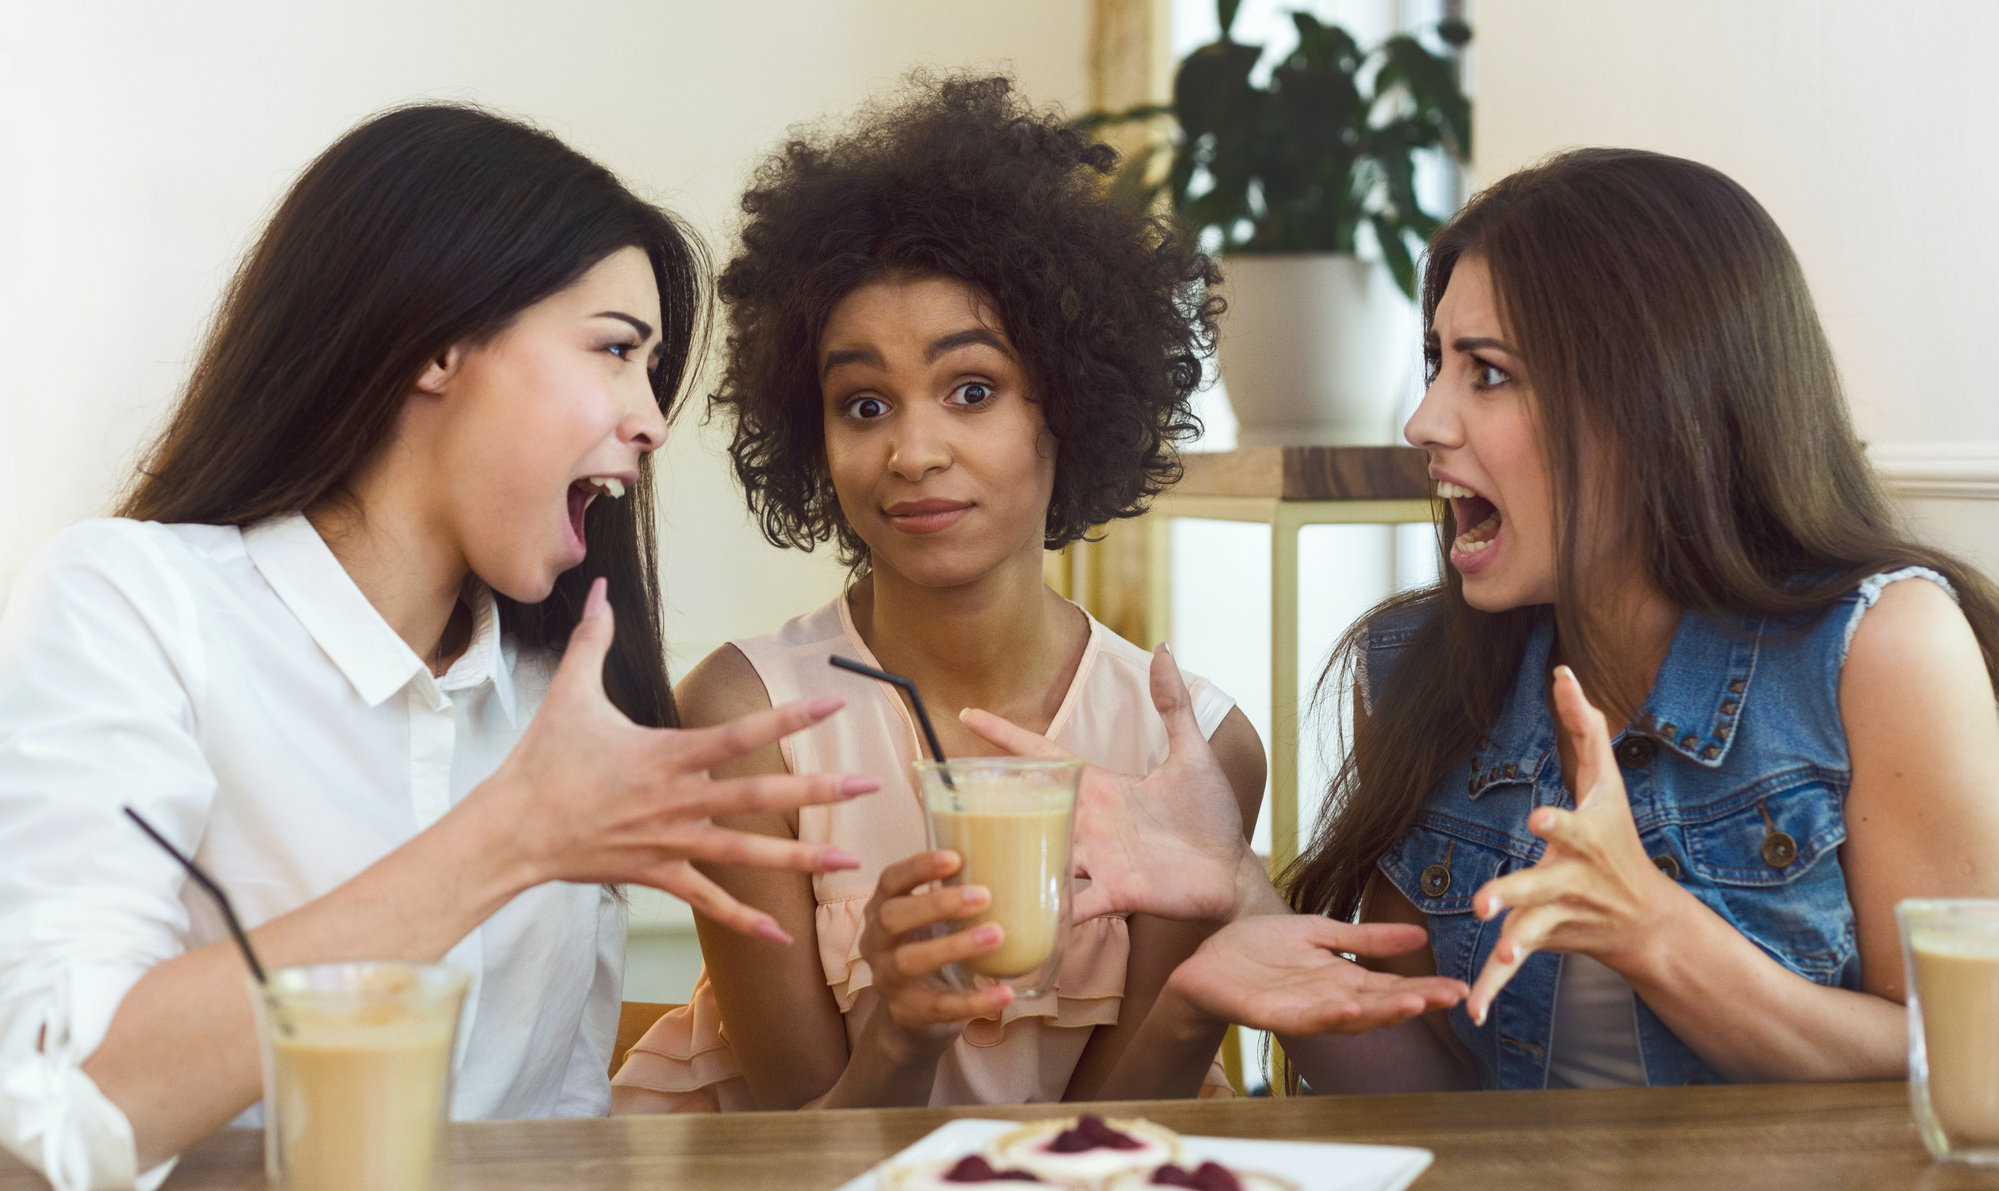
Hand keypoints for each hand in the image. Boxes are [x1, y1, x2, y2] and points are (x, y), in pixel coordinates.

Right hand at [473, 578, 878, 941]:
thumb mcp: (568, 692)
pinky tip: (783, 936)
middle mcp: (679, 801)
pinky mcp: (659, 875)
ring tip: (849, 862)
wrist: (513, 830)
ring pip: (747, 855)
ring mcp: (672, 843)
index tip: (834, 706)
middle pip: (760, 795)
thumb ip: (591, 638)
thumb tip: (597, 588)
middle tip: (869, 787)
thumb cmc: (542, 761)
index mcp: (668, 755)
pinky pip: (709, 900)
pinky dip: (745, 920)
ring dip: (800, 860)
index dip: (788, 719)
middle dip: (818, 791)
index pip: (740, 734)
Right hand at [857, 851, 1014, 1039]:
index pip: (890, 880)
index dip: (918, 867)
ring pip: (910, 961)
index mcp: (883, 909)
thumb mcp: (934, 920)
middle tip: (984, 896)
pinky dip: (974, 1001)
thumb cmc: (932, 948)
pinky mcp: (907, 1012)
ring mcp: (887, 979)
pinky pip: (939, 1007)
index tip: (955, 858)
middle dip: (938, 904)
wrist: (914, 1014)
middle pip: (893, 917)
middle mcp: (876, 942)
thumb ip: (958, 896)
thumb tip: (1021, 866)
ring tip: (996, 935)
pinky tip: (1005, 993)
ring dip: (954, 946)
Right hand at [961, 645, 1264, 922]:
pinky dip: (1047, 913)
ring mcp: (1098, 861)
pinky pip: (1071, 905)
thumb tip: (1164, 649)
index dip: (1008, 736)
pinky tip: (1012, 916)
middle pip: (1027, 809)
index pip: (1044, 756)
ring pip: (1038, 856)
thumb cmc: (1210, 816)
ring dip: (1007, 858)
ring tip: (962, 858)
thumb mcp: (1191, 755)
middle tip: (943, 791)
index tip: (970, 714)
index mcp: (1101, 788)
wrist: (1232, 872)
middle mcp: (1089, 824)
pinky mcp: (1115, 894)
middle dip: (987, 802)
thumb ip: (1173, 706)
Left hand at [1168, 915, 1468, 1034]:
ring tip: (1415, 1003)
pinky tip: (1350, 1007)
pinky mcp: (1273, 1014)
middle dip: (1417, 1002)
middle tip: (1454, 997)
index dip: (1427, 987)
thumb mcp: (1321, 934)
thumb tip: (1417, 936)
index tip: (1462, 986)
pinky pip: (1305, 1019)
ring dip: (1382, 1013)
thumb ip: (1366, 939)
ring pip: (1350, 1017)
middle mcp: (1331, 1000)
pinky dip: (1329, 1015)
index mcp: (1344, 980)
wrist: (1207, 959)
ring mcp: (1303, 1010)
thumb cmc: (1262, 949)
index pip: (1393, 986)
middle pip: (1380, 1005)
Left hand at [1463, 665, 1684, 1024]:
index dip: (1559, 821)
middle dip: (1517, 891)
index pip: (1573, 825)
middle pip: (1542, 883)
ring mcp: (1559, 912)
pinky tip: (1471, 1009)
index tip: (1539, 819)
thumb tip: (1563, 668)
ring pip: (1529, 928)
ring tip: (1493, 951)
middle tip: (1486, 901)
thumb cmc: (1620, 838)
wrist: (1645, 918)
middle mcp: (1572, 876)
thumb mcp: (1607, 782)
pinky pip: (1514, 965)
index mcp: (1585, 837)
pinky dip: (1492, 987)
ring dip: (1511, 943)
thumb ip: (1584, 726)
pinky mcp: (1543, 938)